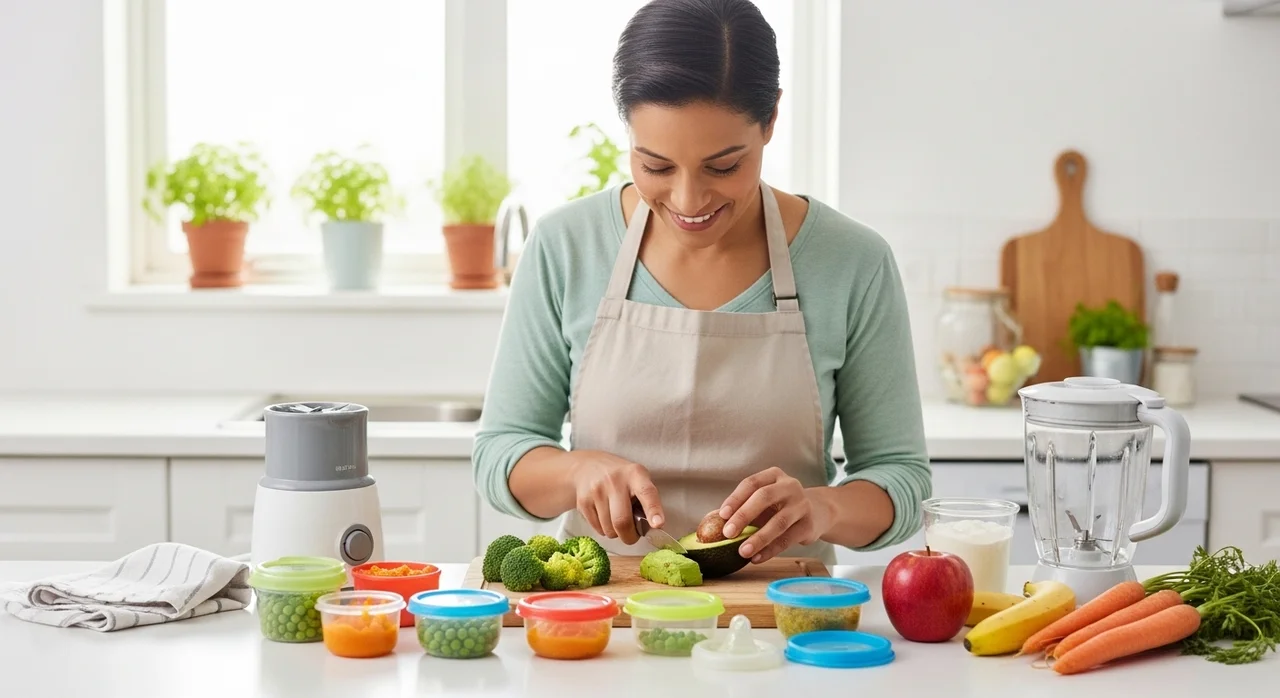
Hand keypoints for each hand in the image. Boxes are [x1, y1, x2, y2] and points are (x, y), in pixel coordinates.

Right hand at [569, 451, 664, 545]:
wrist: (587, 467)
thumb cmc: (620, 478)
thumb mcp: (637, 478)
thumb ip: (646, 499)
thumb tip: (651, 526)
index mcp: (635, 474)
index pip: (646, 493)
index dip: (653, 510)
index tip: (658, 524)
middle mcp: (614, 481)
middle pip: (622, 521)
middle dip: (630, 536)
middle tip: (633, 535)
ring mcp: (596, 491)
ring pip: (609, 529)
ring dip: (616, 533)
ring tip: (617, 519)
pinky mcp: (583, 501)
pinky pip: (598, 529)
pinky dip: (604, 530)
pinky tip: (605, 517)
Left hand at [717, 467, 834, 563]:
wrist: (818, 511)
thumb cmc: (781, 505)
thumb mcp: (764, 501)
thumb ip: (742, 508)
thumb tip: (711, 521)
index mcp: (774, 475)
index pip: (751, 483)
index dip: (735, 499)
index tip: (722, 515)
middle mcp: (790, 486)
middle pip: (764, 498)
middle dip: (743, 516)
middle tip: (728, 533)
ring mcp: (802, 505)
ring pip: (778, 522)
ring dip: (758, 538)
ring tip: (742, 551)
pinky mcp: (809, 525)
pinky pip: (787, 539)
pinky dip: (770, 550)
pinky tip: (756, 558)